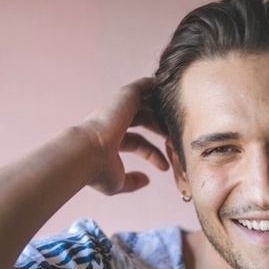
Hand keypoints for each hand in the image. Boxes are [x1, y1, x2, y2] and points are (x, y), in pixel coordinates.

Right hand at [80, 78, 168, 194]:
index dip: (153, 154)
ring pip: (146, 103)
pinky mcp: (126, 96)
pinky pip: (145, 85)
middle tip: (177, 137)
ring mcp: (120, 107)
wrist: (87, 154)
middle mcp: (115, 121)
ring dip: (163, 110)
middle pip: (144, 120)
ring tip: (181, 118)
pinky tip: (173, 91)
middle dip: (161, 128)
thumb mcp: (118, 182)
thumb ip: (133, 182)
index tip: (165, 167)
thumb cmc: (99, 172)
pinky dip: (157, 86)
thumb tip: (147, 180)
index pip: (139, 143)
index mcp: (111, 139)